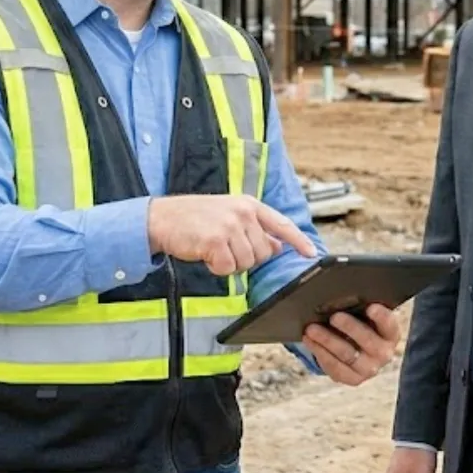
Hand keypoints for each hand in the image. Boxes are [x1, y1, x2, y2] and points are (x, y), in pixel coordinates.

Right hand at [146, 194, 316, 275]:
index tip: (311, 253)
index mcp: (249, 204)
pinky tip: (205, 254)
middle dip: (246, 258)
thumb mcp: (229, 216)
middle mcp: (242, 212)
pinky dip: (217, 268)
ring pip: (247, 263)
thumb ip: (254, 229)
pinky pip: (228, 268)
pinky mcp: (216, 240)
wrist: (162, 218)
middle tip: (225, 248)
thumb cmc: (194, 218)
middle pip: (264, 253)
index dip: (298, 240)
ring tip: (213, 249)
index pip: (282, 224)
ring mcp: (229, 225)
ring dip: (230, 264)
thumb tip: (277, 245)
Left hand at [303, 304, 398, 385]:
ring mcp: (369, 369)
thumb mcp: (364, 315)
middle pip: (367, 341)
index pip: (389, 324)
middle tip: (334, 317)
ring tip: (312, 329)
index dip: (381, 317)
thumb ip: (359, 308)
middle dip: (350, 328)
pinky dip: (320, 353)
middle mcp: (384, 354)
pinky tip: (309, 341)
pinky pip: (335, 368)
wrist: (358, 349)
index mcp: (390, 334)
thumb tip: (339, 298)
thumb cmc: (361, 324)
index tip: (370, 307)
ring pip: (347, 355)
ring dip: (327, 340)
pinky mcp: (353, 379)